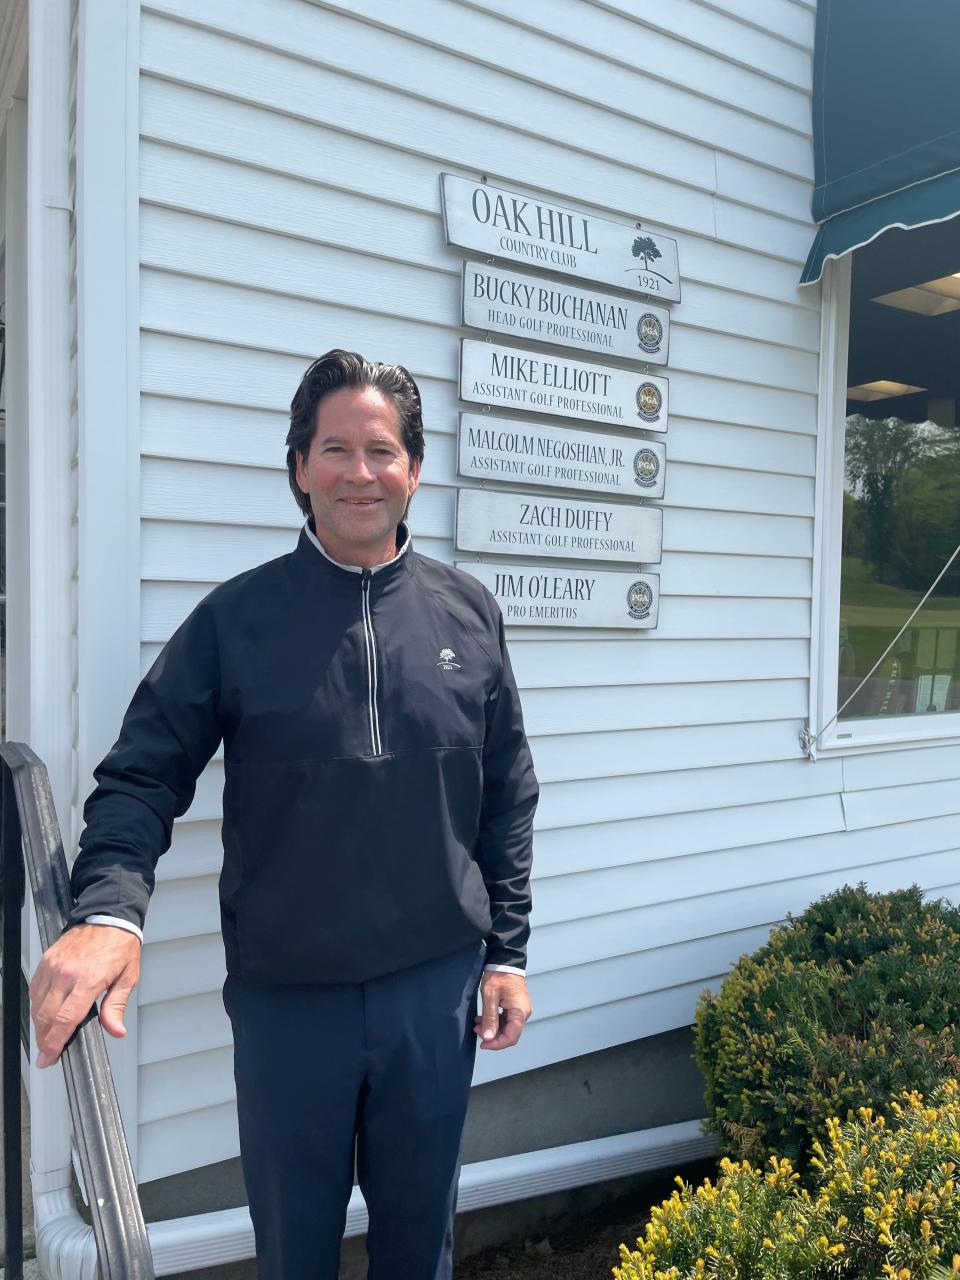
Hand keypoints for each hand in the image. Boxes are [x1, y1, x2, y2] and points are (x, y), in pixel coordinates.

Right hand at [29, 924, 141, 1067]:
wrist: (108, 917)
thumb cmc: (120, 945)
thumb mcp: (128, 976)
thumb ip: (117, 1006)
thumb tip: (116, 1030)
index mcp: (89, 979)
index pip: (65, 1019)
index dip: (55, 1043)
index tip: (48, 1058)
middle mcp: (67, 973)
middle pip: (46, 1016)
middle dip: (44, 1040)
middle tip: (46, 1054)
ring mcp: (54, 966)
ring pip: (37, 1005)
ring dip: (39, 1025)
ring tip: (46, 1038)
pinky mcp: (47, 961)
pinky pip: (35, 989)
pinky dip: (36, 1006)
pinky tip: (43, 1014)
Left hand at [474, 971, 531, 1050]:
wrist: (505, 960)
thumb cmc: (499, 974)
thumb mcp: (490, 996)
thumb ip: (490, 1018)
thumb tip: (488, 1037)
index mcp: (520, 1011)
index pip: (511, 1037)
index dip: (497, 1044)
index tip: (483, 1044)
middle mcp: (524, 1012)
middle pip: (510, 1034)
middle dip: (492, 1036)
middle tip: (477, 1030)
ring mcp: (521, 1009)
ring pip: (507, 1028)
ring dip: (492, 1028)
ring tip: (477, 1023)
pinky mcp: (516, 1006)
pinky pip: (506, 1020)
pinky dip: (495, 1021)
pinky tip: (483, 1018)